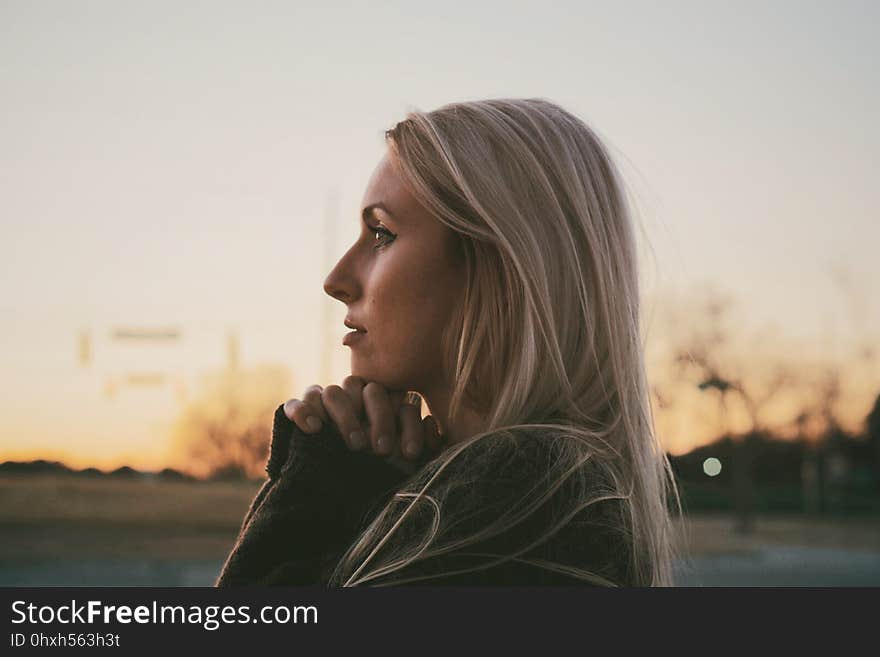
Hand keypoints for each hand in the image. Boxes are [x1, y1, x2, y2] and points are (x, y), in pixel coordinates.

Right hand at [281, 376, 443, 466]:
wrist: (336, 502)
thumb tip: (430, 423)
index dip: (406, 423)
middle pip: (366, 388)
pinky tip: (313, 429)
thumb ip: (424, 445)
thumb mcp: (407, 466)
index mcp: (381, 406)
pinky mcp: (298, 418)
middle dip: (379, 418)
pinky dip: (303, 411)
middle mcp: (353, 400)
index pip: (396, 396)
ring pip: (334, 392)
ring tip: (355, 445)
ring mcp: (325, 407)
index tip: (409, 454)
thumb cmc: (378, 480)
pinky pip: (295, 403)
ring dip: (346, 416)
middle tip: (381, 451)